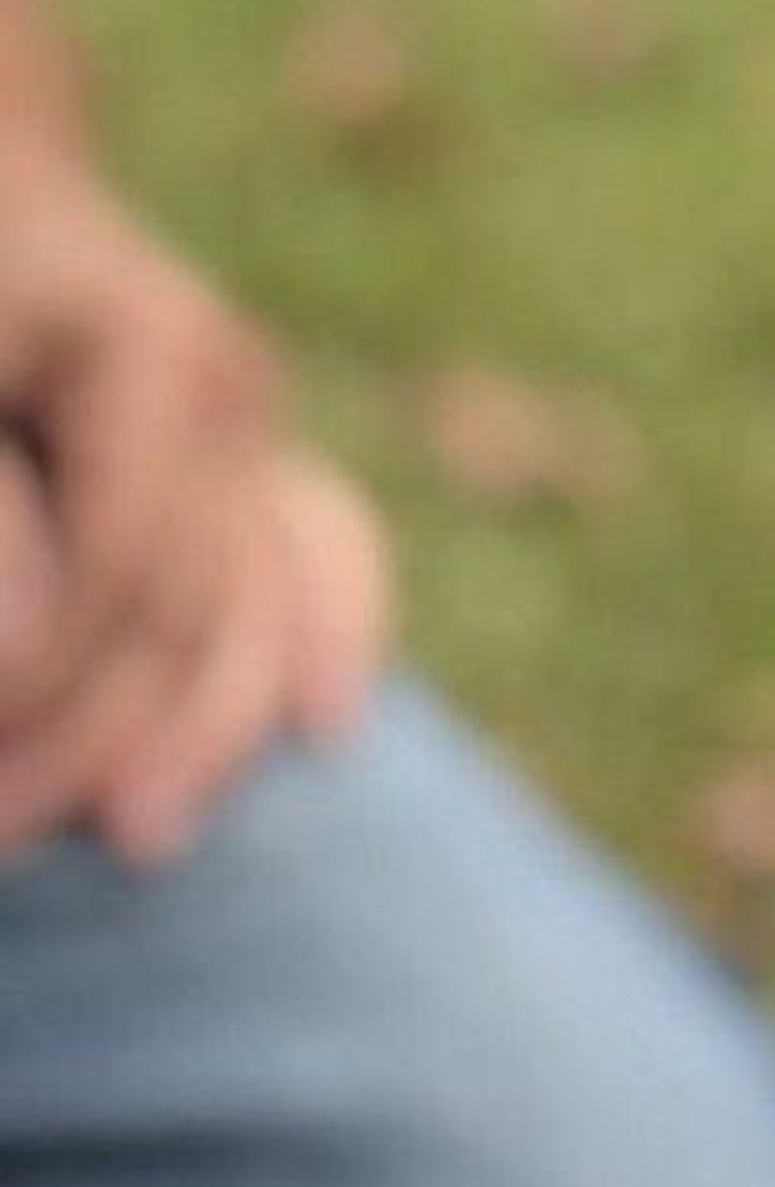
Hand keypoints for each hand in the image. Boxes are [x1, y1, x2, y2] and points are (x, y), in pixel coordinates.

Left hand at [0, 154, 391, 864]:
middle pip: (186, 597)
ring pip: (257, 593)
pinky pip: (322, 541)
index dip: (36, 690)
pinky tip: (326, 721)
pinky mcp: (255, 436)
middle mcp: (210, 373)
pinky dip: (330, 625)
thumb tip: (28, 656)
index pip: (109, 571)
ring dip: (204, 722)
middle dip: (97, 734)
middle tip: (1, 840)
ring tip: (139, 832)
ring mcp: (245, 406)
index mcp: (135, 346)